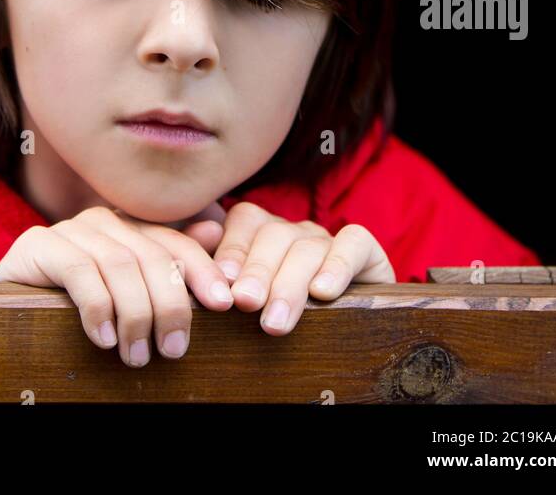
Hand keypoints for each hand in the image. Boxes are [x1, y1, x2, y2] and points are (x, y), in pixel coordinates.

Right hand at [0, 205, 234, 367]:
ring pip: (119, 265)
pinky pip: (79, 270)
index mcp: (129, 229)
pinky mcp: (39, 244)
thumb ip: (167, 265)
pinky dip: (97, 307)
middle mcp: (103, 222)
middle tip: (173, 350)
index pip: (173, 244)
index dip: (201, 271)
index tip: (223, 305)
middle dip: (169, 305)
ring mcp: (70, 229)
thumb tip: (213, 233)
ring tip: (136, 356)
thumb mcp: (128, 294)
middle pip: (150, 257)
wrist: (9, 306)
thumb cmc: (78, 306)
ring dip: (134, 315)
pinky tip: (104, 338)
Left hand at [184, 201, 394, 334]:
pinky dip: (337, 266)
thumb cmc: (284, 319)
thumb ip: (218, 275)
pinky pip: (353, 242)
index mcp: (263, 236)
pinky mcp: (365, 250)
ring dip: (289, 284)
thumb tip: (190, 250)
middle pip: (273, 234)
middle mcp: (294, 232)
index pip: (244, 221)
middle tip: (246, 304)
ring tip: (275, 322)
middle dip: (257, 271)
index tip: (223, 283)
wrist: (351, 333)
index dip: (232, 249)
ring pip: (307, 246)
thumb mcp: (250, 301)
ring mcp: (328, 239)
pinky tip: (323, 293)